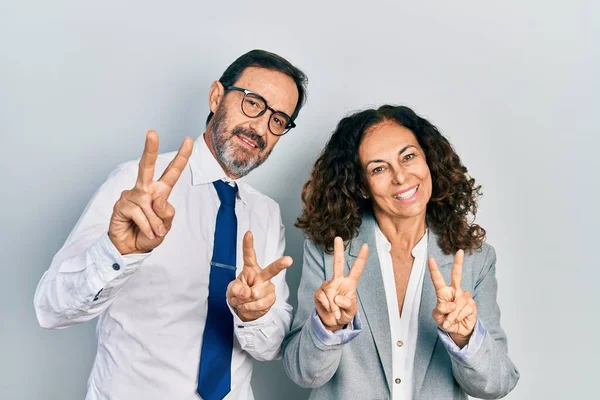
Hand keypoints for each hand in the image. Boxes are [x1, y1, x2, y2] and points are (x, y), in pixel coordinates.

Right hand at [108, 130, 192, 254]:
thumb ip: (166, 213)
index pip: (172, 172)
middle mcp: (145, 189)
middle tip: (152, 133)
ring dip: (155, 223)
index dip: (181, 157)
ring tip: (154, 232)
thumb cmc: (149, 234)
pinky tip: (146, 233)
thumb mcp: (165, 226)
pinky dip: (146, 226)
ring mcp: (131, 195)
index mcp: (160, 191)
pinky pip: (139, 214)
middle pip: (147, 166)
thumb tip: (159, 199)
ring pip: (149, 204)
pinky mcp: (121, 204)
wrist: (131, 249)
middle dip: (150, 149)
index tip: (188, 140)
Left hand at [226, 231, 292, 321]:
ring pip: (259, 293)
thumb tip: (248, 292)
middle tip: (289, 260)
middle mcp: (262, 276)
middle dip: (280, 265)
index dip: (248, 244)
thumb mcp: (232, 290)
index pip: (249, 255)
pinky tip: (247, 306)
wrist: (244, 310)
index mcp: (250, 269)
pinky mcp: (271, 298)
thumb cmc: (238, 294)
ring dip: (247, 300)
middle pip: (271, 270)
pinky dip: (251, 307)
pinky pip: (261, 304)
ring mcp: (268, 287)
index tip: (248, 233)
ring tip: (243, 301)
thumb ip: (236, 289)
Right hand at [314, 237, 367, 331]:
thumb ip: (348, 305)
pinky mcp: (319, 292)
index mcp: (350, 283)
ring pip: (330, 291)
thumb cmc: (345, 314)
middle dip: (338, 250)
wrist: (332, 323)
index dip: (361, 258)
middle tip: (338, 238)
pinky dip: (327, 306)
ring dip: (333, 305)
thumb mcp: (351, 312)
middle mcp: (338, 281)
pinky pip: (322, 297)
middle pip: (338, 264)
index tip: (366, 246)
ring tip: (336, 312)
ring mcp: (327, 286)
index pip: (357, 269)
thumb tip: (337, 298)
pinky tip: (329, 309)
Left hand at [428, 249, 477, 347]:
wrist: (458, 331)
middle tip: (460, 252)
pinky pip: (463, 310)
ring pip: (457, 303)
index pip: (438, 279)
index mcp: (443, 292)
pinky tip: (457, 321)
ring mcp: (465, 297)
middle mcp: (455, 291)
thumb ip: (441, 310)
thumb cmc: (445, 320)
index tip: (430, 259)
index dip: (434, 269)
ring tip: (448, 321)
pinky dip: (457, 318)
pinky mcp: (472, 305)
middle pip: (457, 275)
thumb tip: (452, 305)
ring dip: (451, 315)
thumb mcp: (437, 317)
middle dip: (458, 263)